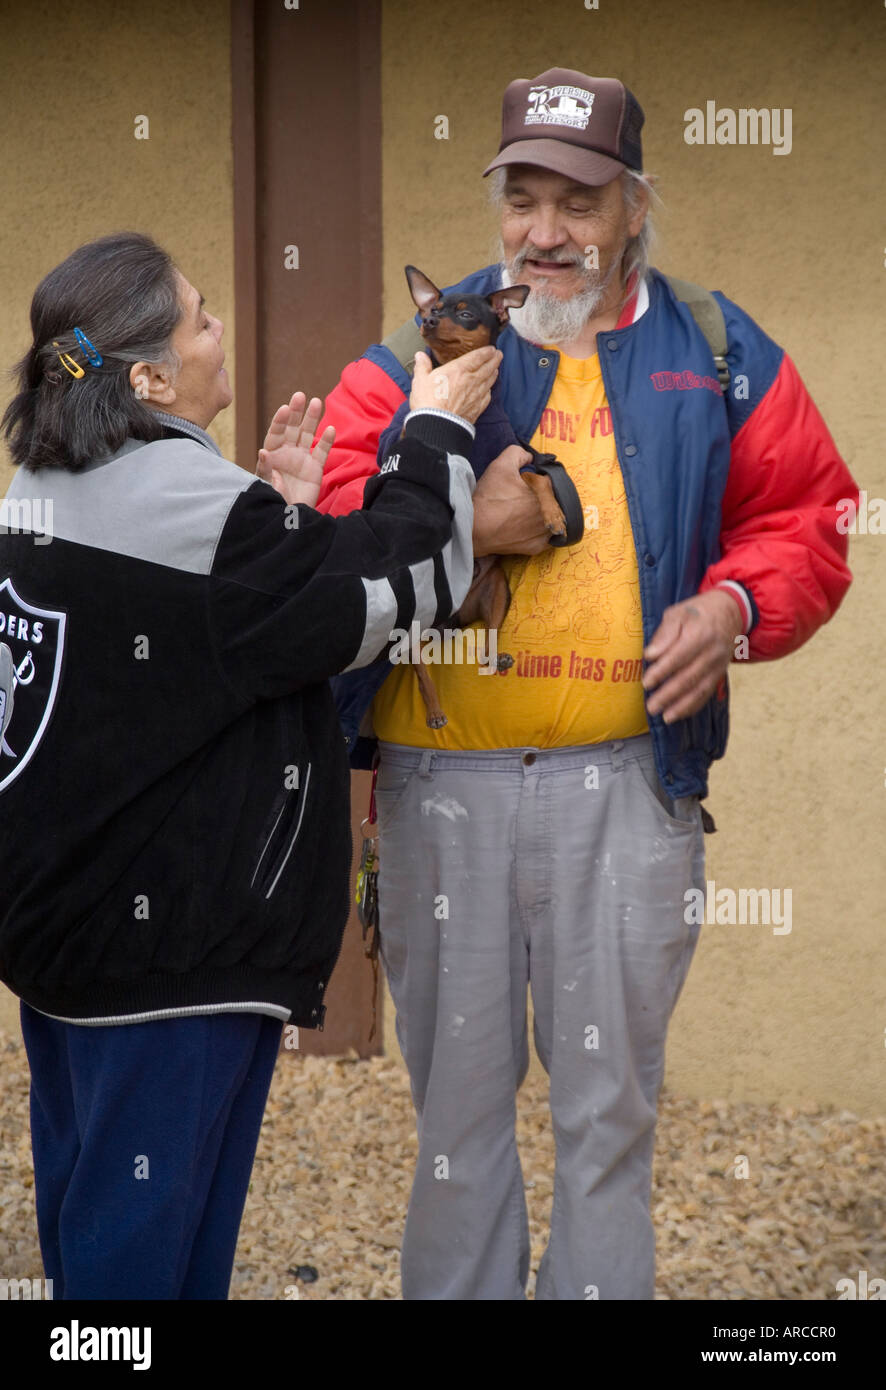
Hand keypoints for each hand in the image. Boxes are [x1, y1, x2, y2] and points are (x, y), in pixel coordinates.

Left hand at [257, 392, 334, 508]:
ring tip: (316, 402)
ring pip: (307, 434)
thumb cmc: (273, 502)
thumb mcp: (266, 486)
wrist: (289, 519)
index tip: (284, 409)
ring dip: (311, 419)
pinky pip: (322, 452)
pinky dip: (326, 441)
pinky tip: (330, 429)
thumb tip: (264, 451)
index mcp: (271, 454)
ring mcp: (301, 459)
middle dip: (295, 412)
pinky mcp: (315, 468)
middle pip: (291, 428)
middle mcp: (286, 453)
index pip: (275, 433)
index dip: (279, 421)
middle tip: (300, 396)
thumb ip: (266, 469)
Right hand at [408, 346, 500, 425]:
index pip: (477, 357)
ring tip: (496, 369)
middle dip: (495, 360)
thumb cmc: (428, 402)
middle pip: (488, 367)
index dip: (486, 352)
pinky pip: (487, 397)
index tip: (491, 348)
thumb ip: (422, 366)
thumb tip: (420, 356)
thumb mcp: (420, 380)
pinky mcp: (477, 409)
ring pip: (490, 381)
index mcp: (459, 370)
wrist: (437, 426)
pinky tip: (489, 390)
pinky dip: (489, 391)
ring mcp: (476, 395)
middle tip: (499, 355)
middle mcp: (471, 381)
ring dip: (494, 374)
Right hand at [472, 444, 551, 556]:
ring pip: (550, 519)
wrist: (474, 530)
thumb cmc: (489, 499)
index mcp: (546, 491)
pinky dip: (536, 531)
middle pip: (551, 499)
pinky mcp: (537, 547)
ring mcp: (545, 532)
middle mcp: (551, 513)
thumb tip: (529, 457)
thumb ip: (518, 453)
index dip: (536, 480)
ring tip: (521, 512)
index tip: (524, 484)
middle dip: (539, 497)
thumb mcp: (501, 465)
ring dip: (541, 514)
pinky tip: (523, 526)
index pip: (550, 480)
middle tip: (519, 498)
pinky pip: (543, 537)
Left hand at [642, 590, 745, 722]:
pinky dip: (693, 705)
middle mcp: (712, 652)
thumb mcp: (678, 613)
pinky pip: (707, 692)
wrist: (730, 612)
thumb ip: (665, 634)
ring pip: (700, 689)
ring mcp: (718, 665)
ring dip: (682, 705)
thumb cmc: (697, 612)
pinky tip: (679, 714)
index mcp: (700, 633)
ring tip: (665, 717)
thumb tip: (651, 655)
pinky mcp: (720, 673)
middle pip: (689, 677)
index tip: (646, 682)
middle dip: (669, 694)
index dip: (662, 671)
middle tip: (651, 706)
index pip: (679, 656)